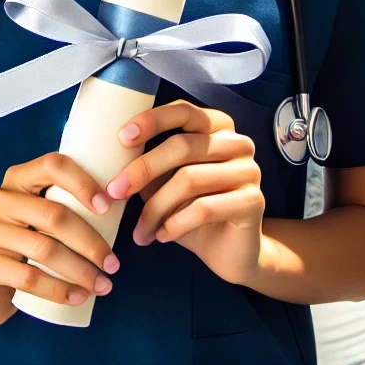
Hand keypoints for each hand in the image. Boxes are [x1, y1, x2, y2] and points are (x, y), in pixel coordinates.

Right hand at [0, 152, 121, 326]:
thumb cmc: (26, 242)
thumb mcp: (40, 215)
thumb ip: (68, 203)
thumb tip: (124, 199)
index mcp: (18, 178)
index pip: (52, 165)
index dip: (84, 182)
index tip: (109, 207)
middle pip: (54, 215)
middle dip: (91, 242)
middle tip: (113, 264)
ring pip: (44, 249)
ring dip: (80, 271)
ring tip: (102, 285)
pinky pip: (27, 278)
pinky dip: (58, 290)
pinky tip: (77, 297)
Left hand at [105, 100, 263, 286]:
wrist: (229, 252)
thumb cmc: (192, 211)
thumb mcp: (166, 183)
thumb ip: (149, 165)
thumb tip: (110, 156)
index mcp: (217, 127)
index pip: (184, 112)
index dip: (152, 121)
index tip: (122, 138)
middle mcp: (237, 143)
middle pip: (182, 146)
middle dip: (142, 170)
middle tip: (114, 193)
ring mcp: (249, 171)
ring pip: (189, 179)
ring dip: (155, 209)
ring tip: (139, 231)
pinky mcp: (254, 201)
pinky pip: (204, 208)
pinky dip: (175, 224)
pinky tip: (161, 236)